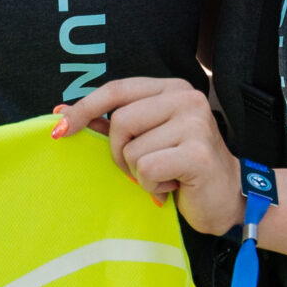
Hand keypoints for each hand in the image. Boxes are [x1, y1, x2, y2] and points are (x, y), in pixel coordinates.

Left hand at [51, 78, 244, 235]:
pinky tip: (172, 187)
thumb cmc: (181, 169)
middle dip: (119, 153)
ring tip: (164, 176)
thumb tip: (62, 111)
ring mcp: (195, 124)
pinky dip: (151, 186)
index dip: (84, 108)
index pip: (117, 89)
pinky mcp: (197, 154)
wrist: (227, 198)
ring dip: (139, 173)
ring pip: (132, 150)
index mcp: (172, 88)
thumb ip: (110, 123)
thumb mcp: (146, 139)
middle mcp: (186, 98)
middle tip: (141, 168)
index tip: (60, 128)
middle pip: (120, 122)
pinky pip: (147, 169)